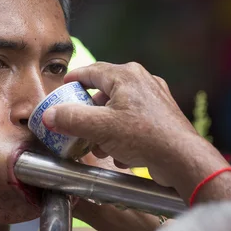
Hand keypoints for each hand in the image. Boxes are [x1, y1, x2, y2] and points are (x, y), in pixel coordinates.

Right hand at [42, 62, 202, 186]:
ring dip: (103, 127)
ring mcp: (154, 98)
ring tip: (99, 145)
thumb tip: (48, 115)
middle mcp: (141, 81)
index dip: (73, 79)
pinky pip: (131, 120)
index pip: (91, 71)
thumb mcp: (99, 127)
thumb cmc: (144, 137)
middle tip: (77, 124)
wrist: (182, 159)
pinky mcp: (160, 116)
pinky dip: (120, 134)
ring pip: (117, 108)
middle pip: (104, 91)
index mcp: (126, 76)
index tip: (62, 88)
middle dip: (88, 112)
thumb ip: (70, 119)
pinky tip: (119, 152)